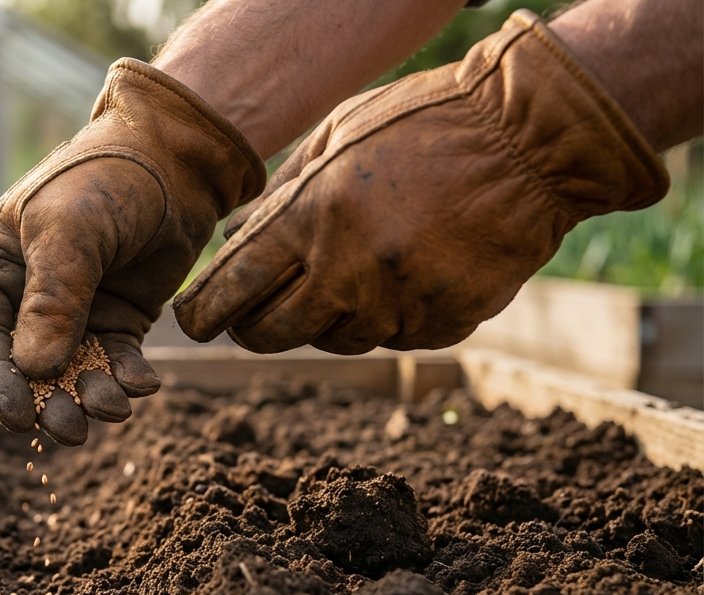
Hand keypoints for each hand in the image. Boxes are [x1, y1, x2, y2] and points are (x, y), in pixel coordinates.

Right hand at [0, 58, 264, 444]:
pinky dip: (127, 376)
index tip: (19, 418)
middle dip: (49, 401)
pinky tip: (145, 385)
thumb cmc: (106, 180)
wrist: (176, 157)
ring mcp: (73, 310)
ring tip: (114, 410)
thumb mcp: (71, 232)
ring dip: (90, 395)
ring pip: (73, 370)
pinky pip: (115, 360)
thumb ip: (52, 300)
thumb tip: (34, 370)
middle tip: (71, 430)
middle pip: (26, 366)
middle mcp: (26, 295)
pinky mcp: (117, 318)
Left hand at [173, 10, 667, 354]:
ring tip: (341, 275)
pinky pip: (394, 337)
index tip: (194, 320)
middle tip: (249, 315)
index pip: (234, 289)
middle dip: (252, 328)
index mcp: (313, 217)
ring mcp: (401, 301)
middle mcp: (351, 269)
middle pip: (272, 332)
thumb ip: (280, 197)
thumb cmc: (424, 123)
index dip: (205, 314)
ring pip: (334, 340)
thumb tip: (228, 240)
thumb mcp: (336, 137)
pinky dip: (386, 316)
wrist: (532, 138)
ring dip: (324, 317)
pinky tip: (401, 274)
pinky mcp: (446, 321)